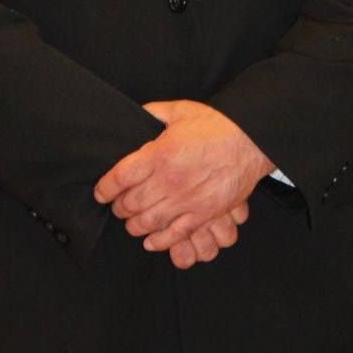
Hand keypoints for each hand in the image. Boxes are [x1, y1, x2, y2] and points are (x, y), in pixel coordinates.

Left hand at [93, 100, 272, 258]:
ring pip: (149, 221)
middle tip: (118, 206)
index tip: (101, 191)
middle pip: (131, 202)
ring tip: (132, 222)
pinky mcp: (203, 213)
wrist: (250, 140)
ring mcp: (186, 200)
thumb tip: (136, 116)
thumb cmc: (216, 124)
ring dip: (134, 225)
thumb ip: (154, 113)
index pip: (121, 176)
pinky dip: (159, 241)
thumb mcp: (180, 111)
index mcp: (160, 154)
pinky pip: (175, 234)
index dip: (105, 187)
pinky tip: (151, 240)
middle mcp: (169, 180)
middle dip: (119, 207)